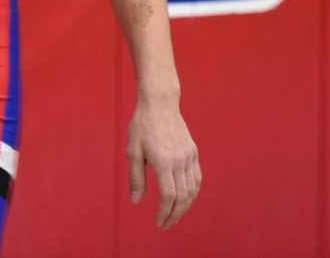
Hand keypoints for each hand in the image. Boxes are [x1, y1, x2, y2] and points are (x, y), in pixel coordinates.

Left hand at [127, 99, 200, 227]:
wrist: (160, 104)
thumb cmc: (141, 126)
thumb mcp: (132, 151)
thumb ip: (136, 177)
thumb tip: (136, 202)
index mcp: (163, 161)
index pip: (169, 195)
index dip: (164, 212)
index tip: (158, 222)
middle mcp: (179, 161)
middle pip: (183, 197)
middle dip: (175, 214)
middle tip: (165, 225)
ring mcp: (189, 156)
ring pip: (192, 190)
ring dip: (185, 207)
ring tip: (174, 216)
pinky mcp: (193, 152)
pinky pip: (197, 178)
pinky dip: (192, 193)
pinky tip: (184, 199)